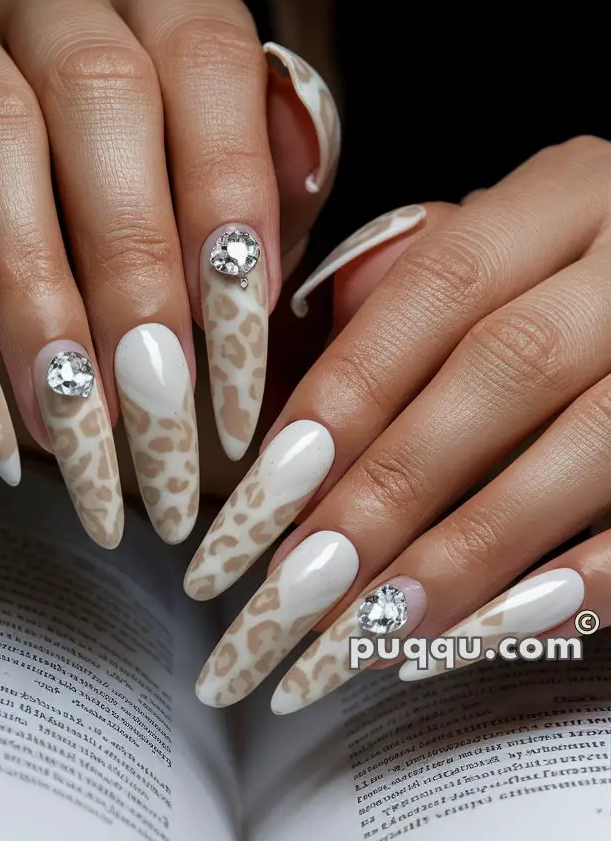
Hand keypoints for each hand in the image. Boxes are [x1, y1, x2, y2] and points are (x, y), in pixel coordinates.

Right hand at [0, 0, 338, 546]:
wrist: (18, 194)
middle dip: (134, 266)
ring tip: (75, 427)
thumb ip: (268, 203)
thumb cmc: (147, 201)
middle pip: (100, 91)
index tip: (243, 330)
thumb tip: (284, 250)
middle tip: (162, 407)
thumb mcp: (223, 198)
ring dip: (37, 294)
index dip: (229, 192)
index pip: (210, 60)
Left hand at [186, 137, 610, 708]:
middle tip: (293, 594)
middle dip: (388, 492)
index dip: (347, 393)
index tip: (262, 496)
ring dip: (468, 555)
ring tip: (367, 640)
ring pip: (587, 447)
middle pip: (505, 369)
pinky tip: (482, 638)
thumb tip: (300, 411)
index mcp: (565, 200)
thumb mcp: (499, 260)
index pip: (438, 288)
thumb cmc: (567, 297)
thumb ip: (404, 305)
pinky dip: (575, 586)